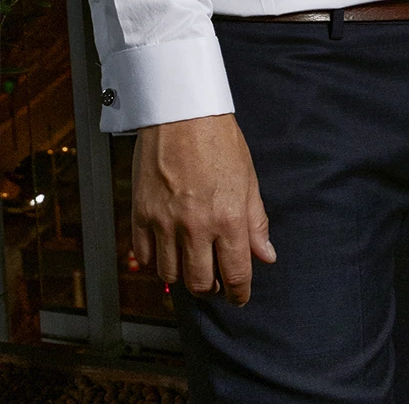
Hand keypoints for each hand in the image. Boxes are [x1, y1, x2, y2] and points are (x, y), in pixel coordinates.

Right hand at [132, 114, 274, 305]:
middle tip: (215, 281)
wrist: (182, 113)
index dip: (239, 293)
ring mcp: (165, 223)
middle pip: (200, 283)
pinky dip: (155, 262)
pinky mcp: (141, 215)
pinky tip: (166, 250)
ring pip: (171, 275)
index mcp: (228, 218)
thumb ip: (256, 222)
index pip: (235, 274)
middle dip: (210, 288)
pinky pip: (144, 257)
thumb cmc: (219, 140)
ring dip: (183, 275)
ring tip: (191, 262)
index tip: (239, 297)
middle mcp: (196, 226)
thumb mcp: (248, 178)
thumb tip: (266, 255)